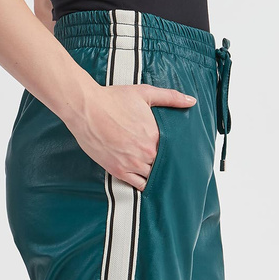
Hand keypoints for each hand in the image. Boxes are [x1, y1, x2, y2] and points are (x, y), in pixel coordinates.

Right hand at [65, 83, 196, 189]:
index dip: (175, 153)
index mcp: (155, 135)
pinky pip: (138, 186)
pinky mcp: (119, 171)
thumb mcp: (144, 93)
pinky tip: (148, 183)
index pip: (173, 151)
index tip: (177, 155)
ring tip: (160, 176)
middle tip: (172, 168)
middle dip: (166, 165)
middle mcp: (146, 152)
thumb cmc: (113, 99)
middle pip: (164, 166)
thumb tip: (191, 101)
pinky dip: (144, 186)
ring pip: (152, 177)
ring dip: (156, 176)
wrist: (87, 109)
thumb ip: (170, 97)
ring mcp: (132, 164)